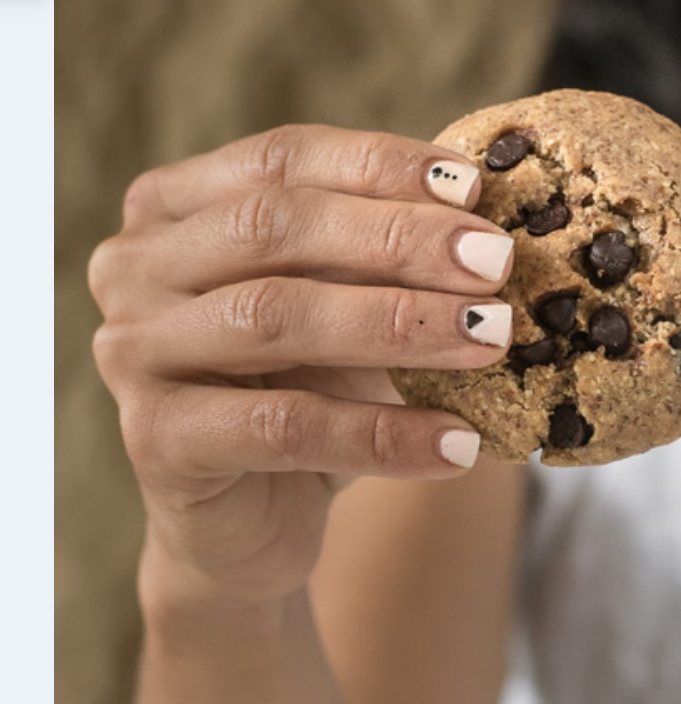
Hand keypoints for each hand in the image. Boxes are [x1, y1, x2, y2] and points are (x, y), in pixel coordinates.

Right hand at [89, 125, 514, 610]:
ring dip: (400, 324)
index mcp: (175, 207)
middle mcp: (136, 266)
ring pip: (277, 317)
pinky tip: (458, 443)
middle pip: (275, 227)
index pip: (282, 160)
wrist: (248, 515)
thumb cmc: (303, 389)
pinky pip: (285, 427)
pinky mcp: (157, 439)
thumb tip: (484, 220)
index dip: (380, 165)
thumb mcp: (340, 306)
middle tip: (495, 262)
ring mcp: (133, 351)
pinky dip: (383, 435)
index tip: (474, 185)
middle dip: (399, 239)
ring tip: (492, 337)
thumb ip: (381, 255)